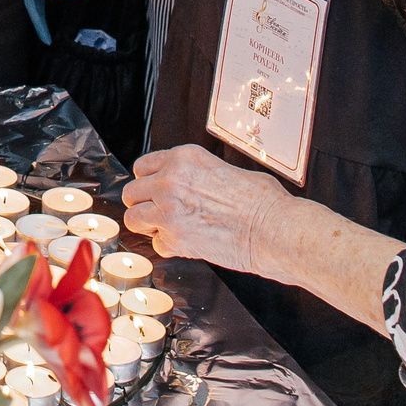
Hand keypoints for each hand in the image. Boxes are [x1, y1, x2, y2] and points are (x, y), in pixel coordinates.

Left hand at [121, 144, 290, 275]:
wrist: (275, 229)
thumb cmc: (263, 202)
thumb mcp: (226, 170)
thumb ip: (199, 174)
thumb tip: (193, 183)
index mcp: (184, 158)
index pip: (142, 167)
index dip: (148, 182)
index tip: (153, 192)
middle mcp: (170, 179)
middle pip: (131, 192)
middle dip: (143, 205)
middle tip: (159, 214)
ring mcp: (169, 209)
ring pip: (133, 218)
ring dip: (148, 226)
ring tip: (168, 230)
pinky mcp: (174, 238)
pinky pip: (156, 244)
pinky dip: (168, 247)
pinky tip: (187, 244)